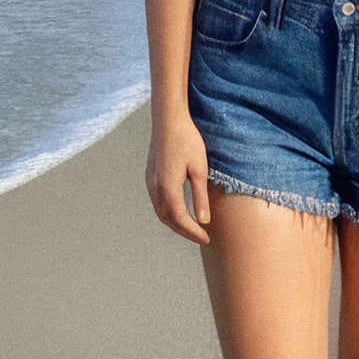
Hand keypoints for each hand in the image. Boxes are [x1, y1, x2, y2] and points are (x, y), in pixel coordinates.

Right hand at [147, 117, 212, 244]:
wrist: (168, 119)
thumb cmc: (187, 140)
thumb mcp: (199, 169)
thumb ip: (200, 196)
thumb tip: (204, 221)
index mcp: (168, 187)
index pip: (180, 219)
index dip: (194, 232)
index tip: (207, 238)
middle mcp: (155, 187)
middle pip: (168, 219)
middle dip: (184, 231)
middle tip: (201, 237)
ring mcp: (150, 181)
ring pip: (161, 212)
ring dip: (175, 223)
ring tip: (192, 228)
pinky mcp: (150, 175)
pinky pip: (158, 202)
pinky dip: (169, 212)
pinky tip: (180, 211)